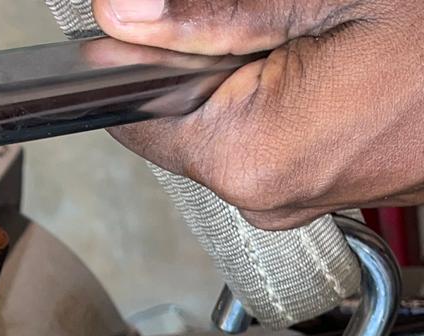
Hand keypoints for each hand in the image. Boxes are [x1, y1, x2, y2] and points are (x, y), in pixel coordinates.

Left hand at [92, 0, 423, 228]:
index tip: (165, 16)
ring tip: (322, 27)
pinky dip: (286, 88)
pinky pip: (276, 132)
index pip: (136, 118)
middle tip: (280, 13)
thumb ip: (211, 12)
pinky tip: (339, 52)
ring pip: (229, 122)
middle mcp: (271, 196)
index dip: (138, 57)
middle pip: (181, 121)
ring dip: (250, 67)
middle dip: (204, 55)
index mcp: (252, 158)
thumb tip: (118, 15)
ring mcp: (306, 196)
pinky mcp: (334, 183)